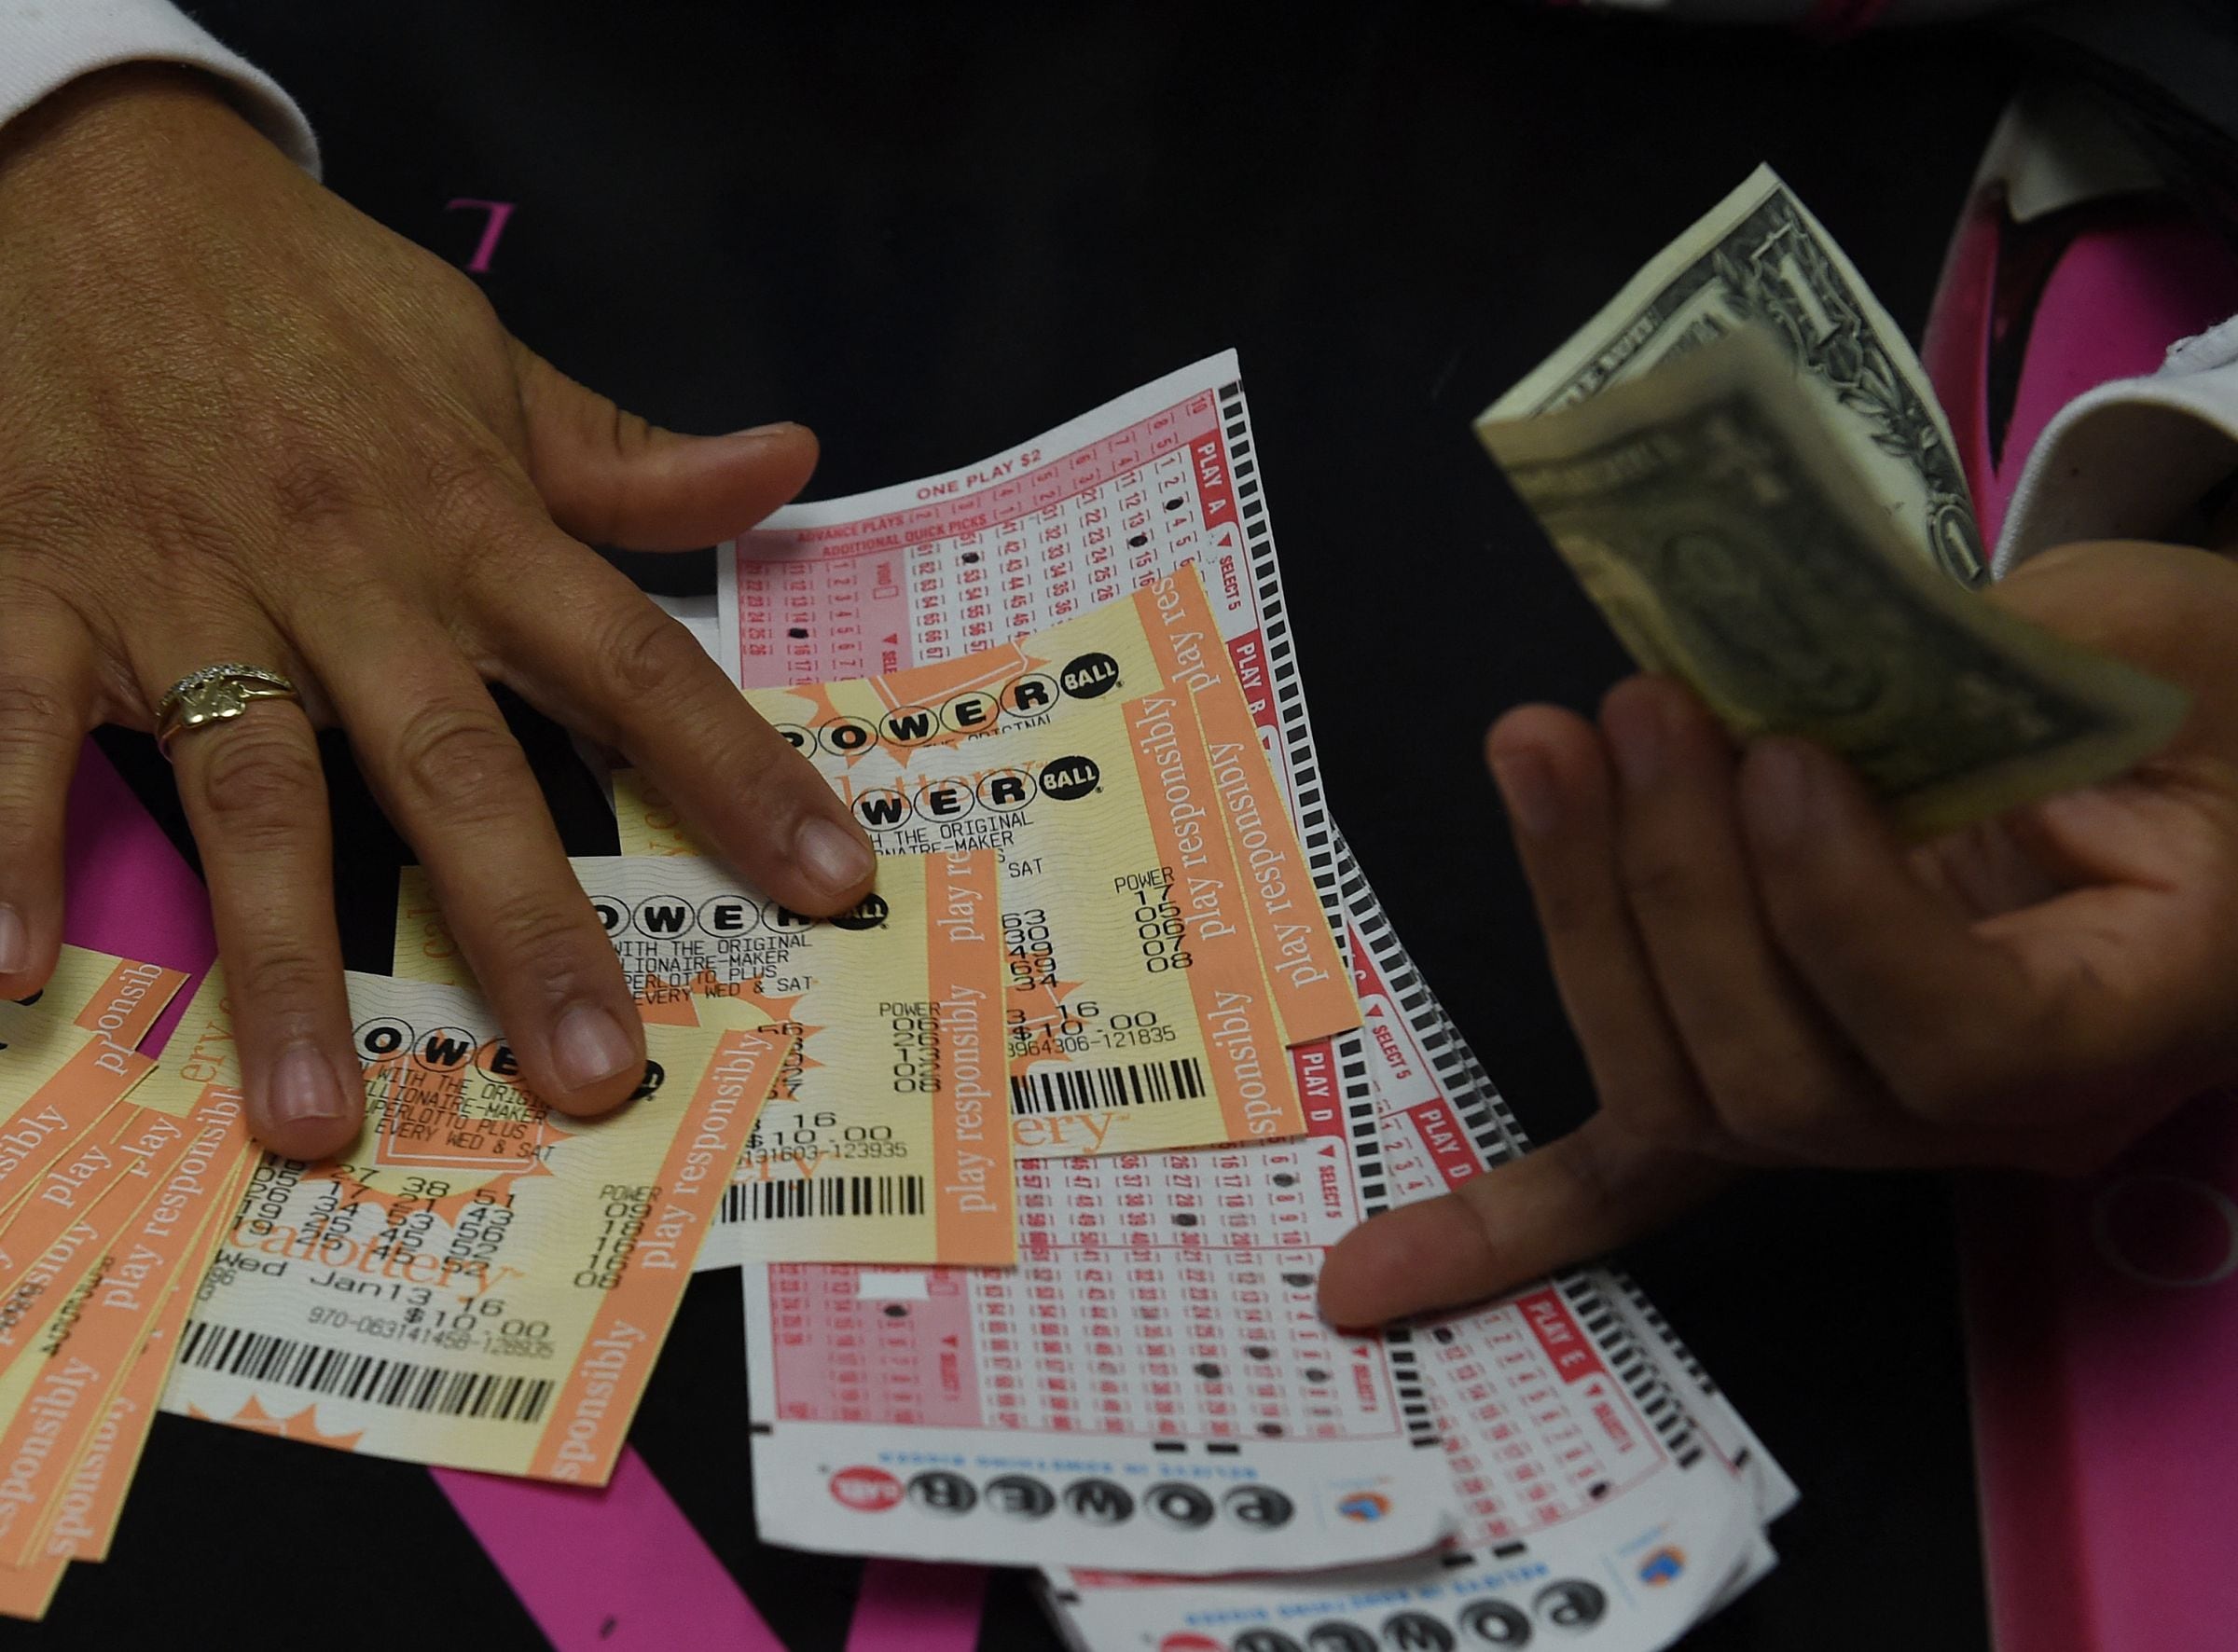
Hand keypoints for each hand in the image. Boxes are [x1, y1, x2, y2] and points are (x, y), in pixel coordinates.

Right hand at [0, 68, 874, 1158]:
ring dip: (284, 961)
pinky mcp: (34, 587)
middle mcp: (348, 576)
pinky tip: (6, 974)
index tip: (828, 880)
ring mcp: (186, 591)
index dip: (741, 773)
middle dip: (528, 927)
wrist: (95, 179)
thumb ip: (627, 453)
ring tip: (313, 1118)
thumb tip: (789, 463)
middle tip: (589, 1078)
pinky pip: (12, 726)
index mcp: (474, 525)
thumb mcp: (487, 360)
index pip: (637, 662)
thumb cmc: (309, 296)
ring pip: (252, 793)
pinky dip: (0, 839)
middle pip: (455, 770)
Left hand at [1320, 537, 2237, 1324]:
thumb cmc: (2201, 702)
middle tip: (1634, 713)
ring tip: (1543, 744)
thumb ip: (1998, 653)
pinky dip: (1508, 1216)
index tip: (1790, 758)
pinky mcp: (1780, 1085)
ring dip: (1585, 916)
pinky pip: (1642, 1175)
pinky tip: (1373, 1278)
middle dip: (1675, 888)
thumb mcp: (2143, 638)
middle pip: (1781, 1078)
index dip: (1842, 913)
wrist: (2211, 777)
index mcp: (2133, 1012)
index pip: (1959, 1040)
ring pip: (1684, 1090)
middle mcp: (1994, 1111)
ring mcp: (1875, 1119)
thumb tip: (1768, 632)